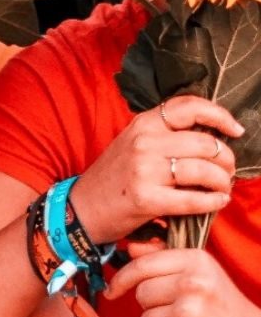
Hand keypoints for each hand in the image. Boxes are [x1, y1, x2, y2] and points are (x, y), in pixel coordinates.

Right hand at [71, 95, 241, 244]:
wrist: (80, 209)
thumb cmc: (112, 178)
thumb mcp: (132, 144)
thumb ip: (164, 136)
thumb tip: (210, 137)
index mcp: (143, 124)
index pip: (189, 107)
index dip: (219, 116)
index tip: (236, 130)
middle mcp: (144, 142)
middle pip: (205, 143)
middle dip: (226, 159)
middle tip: (228, 171)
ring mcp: (144, 170)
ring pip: (203, 170)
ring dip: (222, 182)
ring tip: (223, 188)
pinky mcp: (146, 199)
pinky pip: (193, 199)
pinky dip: (212, 202)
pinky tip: (217, 202)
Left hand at [106, 244, 260, 316]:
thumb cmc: (224, 309)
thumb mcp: (201, 274)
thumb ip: (164, 260)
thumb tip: (130, 246)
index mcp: (196, 260)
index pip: (142, 265)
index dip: (122, 279)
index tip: (113, 291)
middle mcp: (193, 281)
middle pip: (141, 293)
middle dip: (151, 307)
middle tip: (177, 313)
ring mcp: (191, 310)